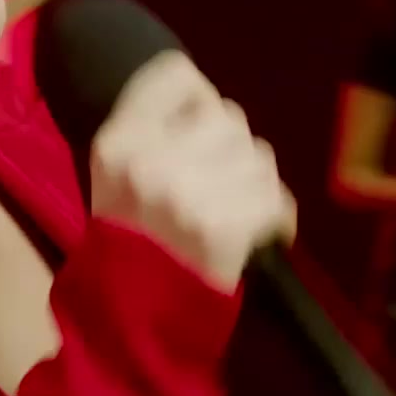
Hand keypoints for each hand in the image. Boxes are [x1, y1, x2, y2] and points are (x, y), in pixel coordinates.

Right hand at [90, 53, 296, 290]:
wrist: (132, 320)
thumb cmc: (131, 246)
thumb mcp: (119, 176)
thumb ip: (158, 130)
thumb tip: (212, 101)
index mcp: (117, 141)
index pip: (174, 75)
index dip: (198, 100)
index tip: (199, 133)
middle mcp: (147, 160)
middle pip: (227, 118)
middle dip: (232, 154)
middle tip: (218, 192)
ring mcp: (185, 193)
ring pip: (258, 157)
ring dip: (256, 187)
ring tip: (235, 216)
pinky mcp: (222, 225)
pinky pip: (275, 198)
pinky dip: (278, 219)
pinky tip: (261, 237)